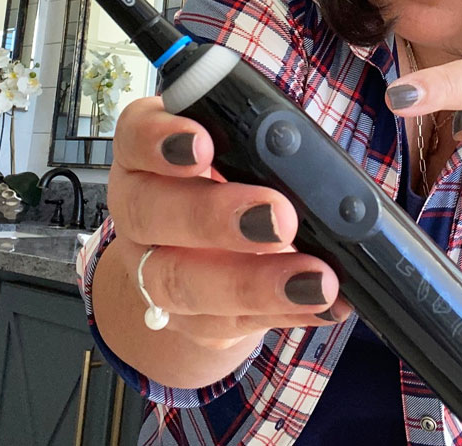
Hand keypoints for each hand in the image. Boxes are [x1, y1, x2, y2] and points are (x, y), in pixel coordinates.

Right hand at [107, 97, 351, 350]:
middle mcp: (139, 210)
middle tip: (278, 218)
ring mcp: (152, 271)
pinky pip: (225, 324)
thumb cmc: (235, 179)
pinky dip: (284, 315)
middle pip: (150, 214)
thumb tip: (319, 166)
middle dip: (214, 217)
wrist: (206, 251)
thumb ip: (264, 146)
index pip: (135, 138)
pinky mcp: (187, 319)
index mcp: (146, 154)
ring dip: (253, 286)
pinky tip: (326, 306)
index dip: (161, 140)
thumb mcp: (245, 151)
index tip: (202, 143)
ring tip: (316, 282)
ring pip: (181, 284)